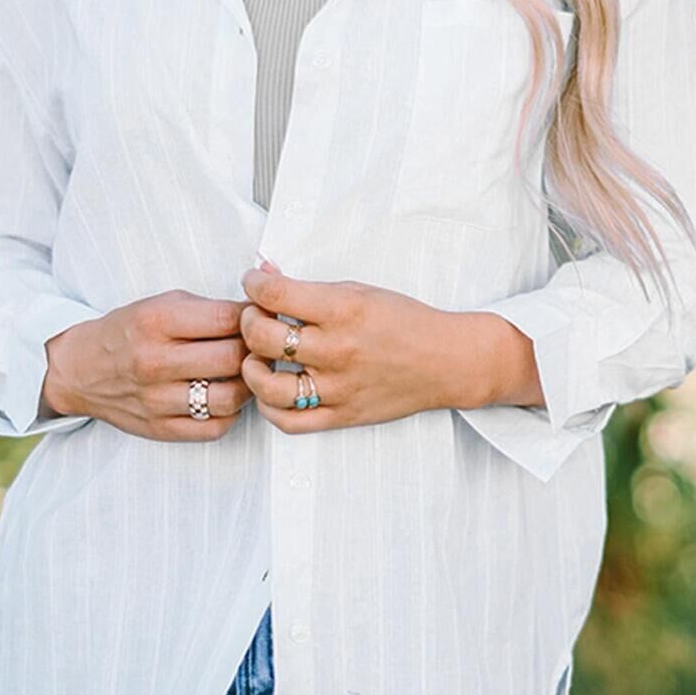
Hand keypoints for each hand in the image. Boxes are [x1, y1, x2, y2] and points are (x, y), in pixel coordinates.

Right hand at [41, 290, 252, 439]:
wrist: (80, 369)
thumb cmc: (129, 332)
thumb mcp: (162, 304)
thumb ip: (210, 307)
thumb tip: (263, 308)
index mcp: (156, 322)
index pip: (227, 319)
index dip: (253, 318)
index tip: (258, 318)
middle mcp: (154, 362)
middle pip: (233, 359)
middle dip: (255, 351)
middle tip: (258, 348)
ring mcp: (156, 400)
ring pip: (229, 398)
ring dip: (247, 386)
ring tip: (244, 374)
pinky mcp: (160, 429)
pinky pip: (215, 428)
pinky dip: (230, 413)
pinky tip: (225, 397)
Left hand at [237, 261, 541, 432]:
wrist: (448, 361)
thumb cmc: (406, 322)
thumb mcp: (360, 290)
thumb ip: (310, 287)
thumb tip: (266, 273)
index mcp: (344, 310)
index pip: (275, 293)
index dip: (253, 283)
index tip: (253, 282)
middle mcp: (338, 350)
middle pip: (263, 337)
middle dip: (247, 320)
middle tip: (253, 315)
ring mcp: (338, 387)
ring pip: (268, 385)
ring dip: (250, 367)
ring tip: (255, 356)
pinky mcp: (342, 416)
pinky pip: (289, 421)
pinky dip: (268, 407)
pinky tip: (270, 390)